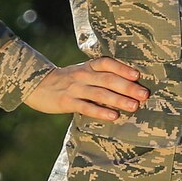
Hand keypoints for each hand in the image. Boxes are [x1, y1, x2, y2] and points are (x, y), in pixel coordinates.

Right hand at [24, 58, 149, 121]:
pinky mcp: (67, 102)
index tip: (137, 75)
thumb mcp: (82, 72)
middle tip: (144, 94)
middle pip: (108, 79)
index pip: (107, 63)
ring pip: (100, 93)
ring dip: (119, 99)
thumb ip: (101, 76)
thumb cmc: (67, 80)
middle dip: (128, 87)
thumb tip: (129, 84)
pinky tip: (113, 117)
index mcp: (88, 66)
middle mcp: (83, 75)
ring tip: (134, 106)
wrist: (37, 85)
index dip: (122, 68)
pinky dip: (101, 112)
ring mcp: (75, 88)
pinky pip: (87, 107)